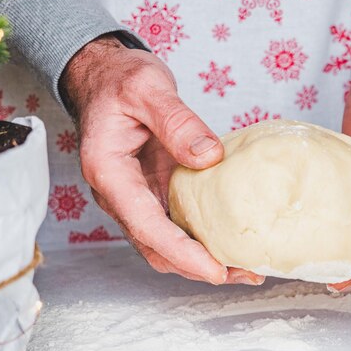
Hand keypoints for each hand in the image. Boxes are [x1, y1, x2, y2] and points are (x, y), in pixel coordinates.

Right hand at [60, 34, 263, 285]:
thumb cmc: (119, 80)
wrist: (104, 77)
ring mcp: (136, 195)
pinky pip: (175, 224)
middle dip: (198, 267)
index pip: (146, 226)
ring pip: (166, 243)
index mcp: (109, 172)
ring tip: (246, 266)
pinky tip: (229, 238)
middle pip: (156, 247)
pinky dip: (201, 238)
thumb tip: (210, 157)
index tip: (217, 271)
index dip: (182, 254)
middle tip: (245, 273)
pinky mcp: (153, 190)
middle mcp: (119, 193)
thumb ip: (177, 121)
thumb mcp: (148, 88)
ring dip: (202, 259)